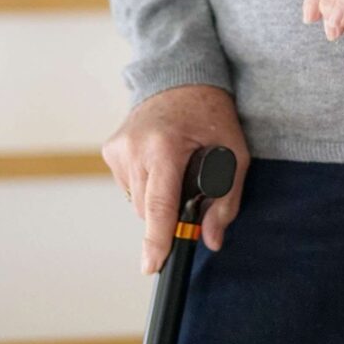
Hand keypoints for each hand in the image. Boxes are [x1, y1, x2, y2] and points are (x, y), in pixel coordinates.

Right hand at [100, 84, 250, 274]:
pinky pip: (129, 186)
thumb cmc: (210, 114)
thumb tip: (211, 240)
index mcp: (164, 147)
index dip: (157, 240)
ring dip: (156, 200)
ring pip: (137, 202)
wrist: (179, 77)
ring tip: (175, 170)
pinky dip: (145, 185)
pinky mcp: (109, 150)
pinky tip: (159, 164)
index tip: (151, 266)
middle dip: (168, 216)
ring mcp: (117, 148)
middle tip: (190, 193)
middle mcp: (134, 148)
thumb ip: (226, 200)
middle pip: (148, 211)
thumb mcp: (234, 153)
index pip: (159, 205)